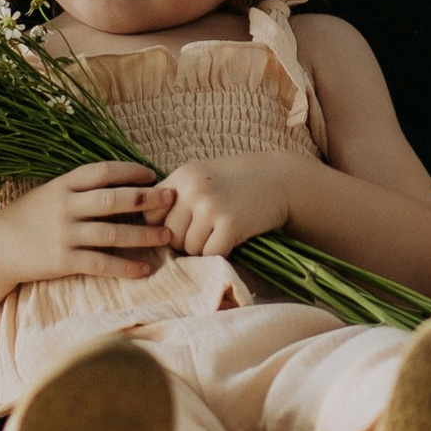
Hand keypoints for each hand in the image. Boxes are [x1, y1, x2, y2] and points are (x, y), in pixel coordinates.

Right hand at [0, 161, 166, 287]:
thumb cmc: (28, 217)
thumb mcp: (49, 193)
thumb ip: (79, 189)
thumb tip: (120, 184)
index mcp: (62, 185)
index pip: (102, 171)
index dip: (130, 170)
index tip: (152, 174)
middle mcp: (65, 206)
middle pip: (113, 199)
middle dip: (146, 198)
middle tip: (171, 199)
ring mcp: (65, 234)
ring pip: (112, 232)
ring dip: (144, 234)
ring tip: (167, 235)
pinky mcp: (64, 261)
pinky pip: (101, 263)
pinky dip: (125, 267)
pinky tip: (145, 269)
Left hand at [155, 154, 293, 260]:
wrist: (280, 179)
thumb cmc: (238, 181)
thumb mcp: (203, 177)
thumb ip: (178, 196)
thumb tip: (150, 229)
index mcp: (182, 176)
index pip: (151, 214)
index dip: (164, 226)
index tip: (181, 228)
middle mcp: (193, 190)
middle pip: (169, 235)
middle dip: (184, 242)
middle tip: (204, 236)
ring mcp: (211, 207)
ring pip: (190, 248)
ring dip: (203, 249)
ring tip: (219, 235)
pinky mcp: (230, 225)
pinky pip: (211, 254)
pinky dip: (220, 253)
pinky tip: (232, 240)